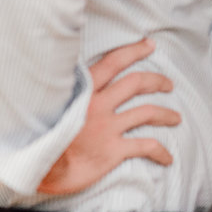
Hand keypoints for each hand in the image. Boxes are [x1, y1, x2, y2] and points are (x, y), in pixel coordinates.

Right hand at [37, 38, 180, 194]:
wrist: (35, 167)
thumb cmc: (38, 134)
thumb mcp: (50, 103)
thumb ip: (66, 89)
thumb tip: (67, 72)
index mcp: (83, 90)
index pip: (114, 62)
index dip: (134, 51)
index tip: (149, 45)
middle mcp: (98, 105)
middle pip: (137, 83)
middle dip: (157, 81)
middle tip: (168, 84)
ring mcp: (107, 127)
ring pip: (147, 112)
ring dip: (166, 114)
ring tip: (175, 118)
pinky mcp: (113, 150)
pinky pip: (145, 147)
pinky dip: (160, 152)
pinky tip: (168, 158)